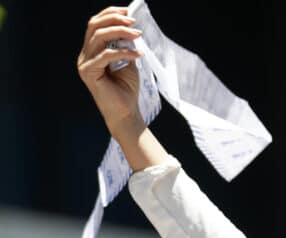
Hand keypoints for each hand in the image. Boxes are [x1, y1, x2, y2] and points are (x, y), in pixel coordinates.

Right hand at [77, 6, 143, 134]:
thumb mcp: (128, 61)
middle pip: (94, 27)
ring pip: (98, 38)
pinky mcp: (88, 73)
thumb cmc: (126, 89)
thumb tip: (130, 28)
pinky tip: (136, 54)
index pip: (95, 25)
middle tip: (133, 22)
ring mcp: (84, 63)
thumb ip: (124, 45)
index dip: (110, 14)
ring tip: (137, 35)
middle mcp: (85, 55)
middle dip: (114, 20)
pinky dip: (123, 52)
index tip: (128, 11)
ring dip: (120, 33)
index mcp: (92, 50)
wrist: (125, 112)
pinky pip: (105, 56)